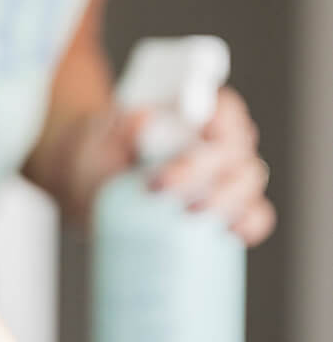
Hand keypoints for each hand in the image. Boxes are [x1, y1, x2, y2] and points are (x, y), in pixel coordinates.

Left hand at [57, 88, 274, 245]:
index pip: (223, 109)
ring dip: (226, 199)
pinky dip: (246, 226)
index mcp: (195, 115)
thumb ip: (121, 127)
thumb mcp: (101, 138)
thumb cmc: (101, 156)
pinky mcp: (223, 215)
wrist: (89, 192)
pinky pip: (252, 219)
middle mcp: (219, 145)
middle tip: (161, 185)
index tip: (202, 129)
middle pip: (234, 151)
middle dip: (201, 169)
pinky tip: (226, 233)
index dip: (221, 118)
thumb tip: (144, 118)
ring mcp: (225, 180)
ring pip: (247, 183)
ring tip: (188, 213)